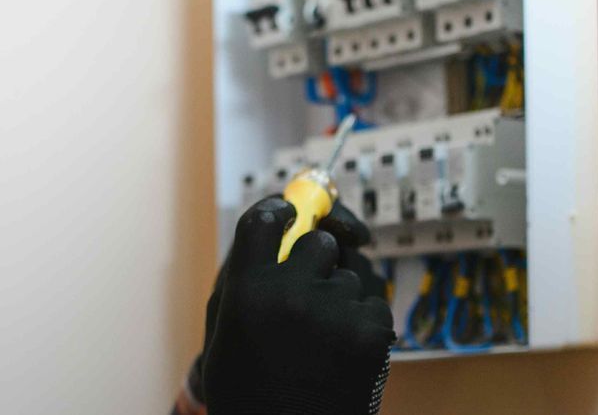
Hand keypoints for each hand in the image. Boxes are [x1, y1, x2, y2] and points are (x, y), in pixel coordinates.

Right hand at [199, 198, 395, 414]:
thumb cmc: (250, 388)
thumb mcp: (224, 331)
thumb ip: (244, 275)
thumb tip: (280, 222)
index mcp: (245, 292)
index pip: (265, 219)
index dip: (282, 210)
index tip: (292, 213)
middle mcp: (290, 294)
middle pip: (319, 242)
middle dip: (317, 260)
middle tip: (308, 291)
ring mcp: (335, 313)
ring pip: (350, 276)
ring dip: (340, 297)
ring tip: (321, 340)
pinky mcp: (371, 333)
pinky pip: (373, 304)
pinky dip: (363, 323)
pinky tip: (342, 353)